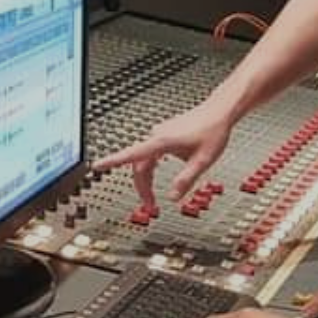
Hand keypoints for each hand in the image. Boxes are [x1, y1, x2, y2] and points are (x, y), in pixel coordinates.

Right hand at [93, 99, 234, 206]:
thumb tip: (173, 197)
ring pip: (145, 160)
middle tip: (150, 206)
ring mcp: (160, 133)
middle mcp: (157, 135)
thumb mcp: (203, 161)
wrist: (220, 111)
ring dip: (147, 179)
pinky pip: (151, 154)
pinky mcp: (165, 133)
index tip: (97, 166)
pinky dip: (151, 168)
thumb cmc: (213, 131)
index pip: (132, 154)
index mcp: (162, 141)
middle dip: (142, 187)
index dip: (112, 161)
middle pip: (139, 165)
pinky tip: (158, 175)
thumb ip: (186, 180)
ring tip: (153, 198)